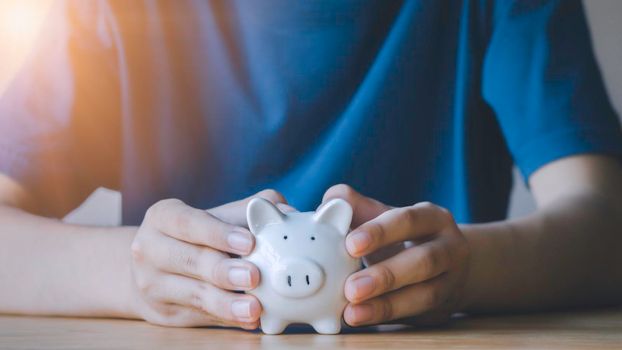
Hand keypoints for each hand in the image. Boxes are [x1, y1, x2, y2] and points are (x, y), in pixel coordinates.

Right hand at [130, 190, 289, 327]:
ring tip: (255, 308)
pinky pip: (199, 317)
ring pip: (194, 295)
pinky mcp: (163, 313)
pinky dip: (226, 319)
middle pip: (190, 260)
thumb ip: (247, 211)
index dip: (218, 233)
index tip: (249, 242)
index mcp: (162, 217)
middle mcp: (149, 249)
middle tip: (253, 277)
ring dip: (226, 304)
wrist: (154, 267)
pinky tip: (248, 320)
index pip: (188, 223)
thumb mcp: (213, 216)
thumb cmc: (195, 235)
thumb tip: (285, 212)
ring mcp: (152, 284)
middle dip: (223, 271)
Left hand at [323, 185, 469, 326]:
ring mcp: (449, 282)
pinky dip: (385, 317)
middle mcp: (449, 248)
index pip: (409, 220)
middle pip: (423, 261)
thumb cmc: (405, 238)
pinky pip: (414, 316)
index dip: (380, 233)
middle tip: (351, 288)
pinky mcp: (441, 309)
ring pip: (425, 295)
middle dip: (386, 276)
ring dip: (386, 305)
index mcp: (433, 218)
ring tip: (352, 311)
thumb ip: (358, 207)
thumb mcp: (386, 218)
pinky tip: (359, 318)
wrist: (447, 267)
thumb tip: (331, 201)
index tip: (351, 245)